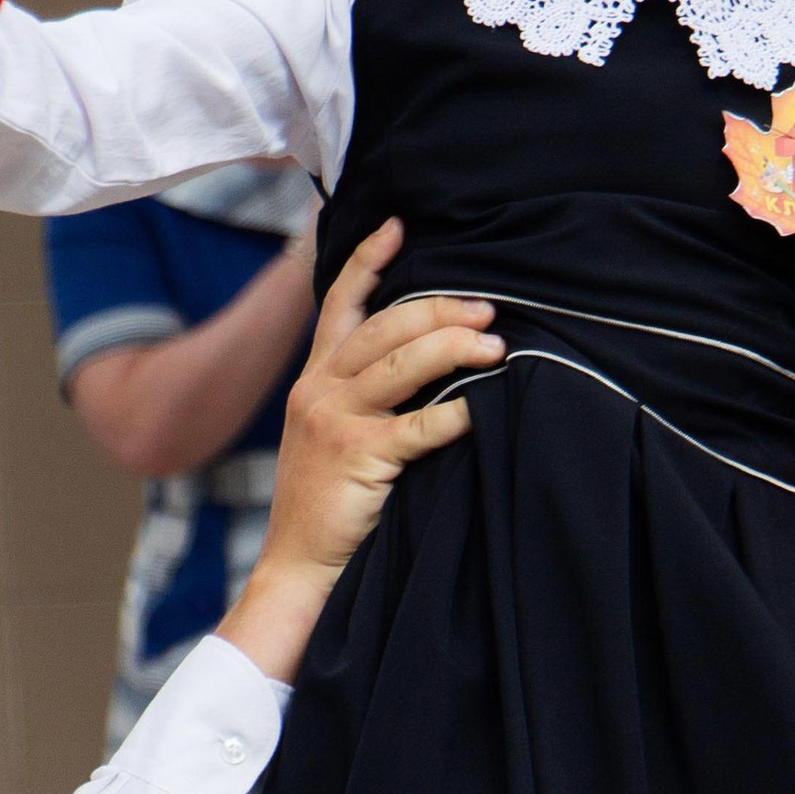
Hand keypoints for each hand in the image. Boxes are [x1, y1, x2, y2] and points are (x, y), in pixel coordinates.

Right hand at [218, 222, 501, 680]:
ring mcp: (335, 420)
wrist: (298, 566)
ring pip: (402, 364)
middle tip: (486, 311)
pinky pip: (418, 425)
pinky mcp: (357, 456)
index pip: (340, 302)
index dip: (368, 260)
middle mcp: (318, 388)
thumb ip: (361, 394)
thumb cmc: (327, 505)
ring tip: (496, 348)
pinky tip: (484, 408)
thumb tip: (424, 357)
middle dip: (439, 310)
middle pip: (385, 326)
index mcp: (314, 378)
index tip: (399, 226)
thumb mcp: (330, 435)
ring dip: (454, 349)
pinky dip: (456, 414)